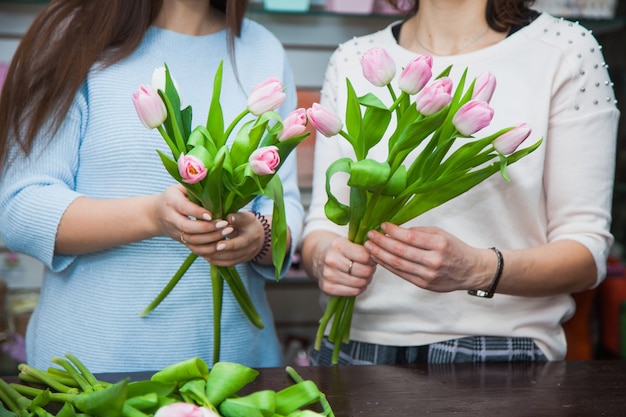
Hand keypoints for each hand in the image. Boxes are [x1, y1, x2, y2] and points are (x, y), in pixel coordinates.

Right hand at [155, 184, 232, 252]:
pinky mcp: (181, 241)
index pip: (184, 208)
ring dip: (211, 238)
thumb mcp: (179, 187)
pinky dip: (208, 250)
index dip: (198, 212)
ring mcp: (176, 232)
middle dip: (207, 227)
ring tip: (227, 232)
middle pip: (188, 227)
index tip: (212, 214)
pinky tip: (221, 244)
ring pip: (192, 240)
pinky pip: (194, 249)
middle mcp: (172, 218)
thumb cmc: (173, 197)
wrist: (155, 215)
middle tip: (225, 224)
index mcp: (171, 202)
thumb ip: (193, 186)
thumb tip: (213, 180)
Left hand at [198, 211, 265, 266]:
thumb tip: (228, 218)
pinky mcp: (240, 261)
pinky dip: (216, 261)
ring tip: (202, 251)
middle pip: (234, 254)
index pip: (242, 243)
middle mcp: (250, 249)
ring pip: (229, 261)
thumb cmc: (248, 223)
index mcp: (252, 236)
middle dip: (219, 253)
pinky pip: (227, 264)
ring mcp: (245, 257)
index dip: (229, 245)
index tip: (217, 245)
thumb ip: (237, 217)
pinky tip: (206, 255)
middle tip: (205, 249)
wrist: (258, 235)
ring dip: (215, 257)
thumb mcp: (246, 217)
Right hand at [312, 234, 376, 296]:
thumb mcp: (350, 242)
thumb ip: (364, 248)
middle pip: (364, 271)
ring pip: (360, 283)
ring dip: (366, 280)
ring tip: (363, 275)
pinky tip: (356, 282)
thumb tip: (378, 257)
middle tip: (369, 267)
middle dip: (370, 270)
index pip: (365, 256)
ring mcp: (328, 275)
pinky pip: (354, 292)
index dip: (372, 259)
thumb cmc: (339, 250)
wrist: (319, 257)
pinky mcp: (327, 288)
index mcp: (338, 245)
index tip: (371, 258)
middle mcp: (331, 260)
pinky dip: (359, 288)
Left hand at [364, 223, 494, 291]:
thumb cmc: (455, 249)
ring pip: (398, 264)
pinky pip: (401, 274)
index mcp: (439, 244)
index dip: (393, 231)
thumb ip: (419, 232)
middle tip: (370, 235)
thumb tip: (396, 230)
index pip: (410, 238)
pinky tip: (379, 258)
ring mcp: (428, 275)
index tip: (382, 225)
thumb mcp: (441, 233)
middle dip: (381, 242)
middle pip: (400, 252)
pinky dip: (388, 266)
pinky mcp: (424, 284)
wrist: (471, 270)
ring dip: (380, 255)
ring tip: (369, 247)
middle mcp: (433, 260)